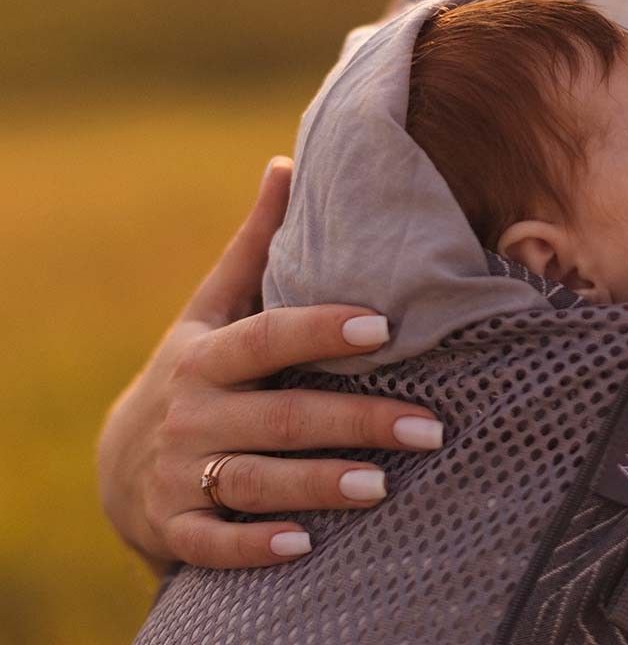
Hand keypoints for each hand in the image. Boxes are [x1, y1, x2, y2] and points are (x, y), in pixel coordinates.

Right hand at [96, 157, 443, 572]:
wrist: (119, 461)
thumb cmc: (193, 368)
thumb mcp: (210, 307)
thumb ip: (253, 244)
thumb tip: (287, 161)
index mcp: (207, 355)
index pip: (269, 338)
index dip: (321, 330)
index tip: (382, 326)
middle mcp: (193, 414)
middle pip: (281, 417)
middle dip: (356, 422)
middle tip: (430, 427)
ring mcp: (181, 475)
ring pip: (255, 482)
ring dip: (319, 485)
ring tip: (383, 485)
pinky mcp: (177, 529)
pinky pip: (215, 544)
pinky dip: (255, 546)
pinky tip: (306, 545)